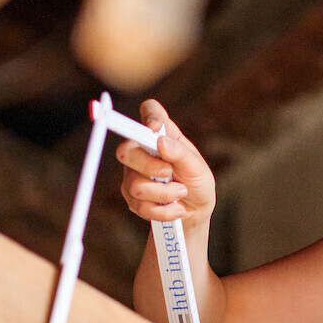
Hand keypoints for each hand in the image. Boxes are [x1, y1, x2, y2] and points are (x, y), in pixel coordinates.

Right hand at [113, 99, 214, 227]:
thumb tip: (160, 142)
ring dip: (164, 194)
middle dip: (148, 165)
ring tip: (181, 193)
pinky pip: (140, 205)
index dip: (148, 115)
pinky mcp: (132, 197)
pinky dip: (163, 210)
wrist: (195, 211)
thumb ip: (180, 153)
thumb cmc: (197, 182)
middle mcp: (142, 150)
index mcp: (162, 134)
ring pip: (135, 184)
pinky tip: (176, 209)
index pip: (149, 111)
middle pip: (126, 151)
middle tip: (168, 172)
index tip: (155, 128)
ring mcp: (133, 174)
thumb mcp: (196, 167)